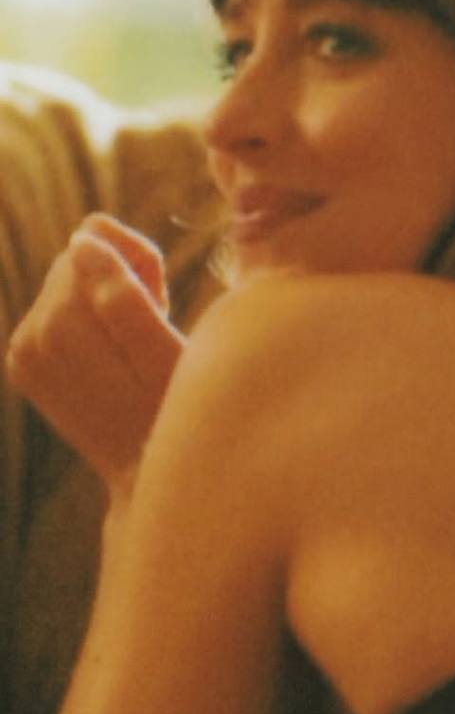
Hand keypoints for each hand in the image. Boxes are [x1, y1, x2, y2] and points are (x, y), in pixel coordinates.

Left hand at [5, 214, 185, 490]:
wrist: (147, 475)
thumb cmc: (173, 412)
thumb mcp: (165, 355)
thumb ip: (126, 295)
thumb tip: (81, 238)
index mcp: (60, 331)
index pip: (90, 242)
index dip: (136, 256)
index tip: (162, 297)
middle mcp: (30, 339)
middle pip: (74, 262)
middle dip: (121, 277)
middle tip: (157, 323)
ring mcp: (22, 354)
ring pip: (68, 283)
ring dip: (110, 300)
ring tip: (139, 348)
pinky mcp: (26, 363)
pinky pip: (61, 309)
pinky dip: (96, 321)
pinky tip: (120, 357)